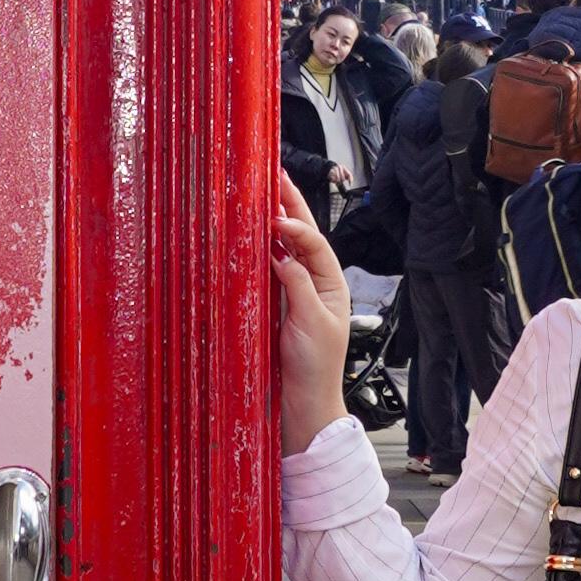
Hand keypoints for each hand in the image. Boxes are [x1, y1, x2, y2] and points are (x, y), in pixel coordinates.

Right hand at [273, 186, 356, 453]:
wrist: (303, 404)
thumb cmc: (315, 369)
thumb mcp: (312, 323)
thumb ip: (299, 285)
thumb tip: (283, 254)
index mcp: (331, 284)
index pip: (315, 243)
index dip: (297, 226)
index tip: (277, 214)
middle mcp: (313, 283)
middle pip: (301, 237)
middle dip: (288, 206)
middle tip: (273, 176)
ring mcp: (294, 293)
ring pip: (283, 249)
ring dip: (272, 223)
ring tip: (261, 195)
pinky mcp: (275, 305)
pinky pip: (267, 270)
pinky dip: (259, 250)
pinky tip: (249, 236)